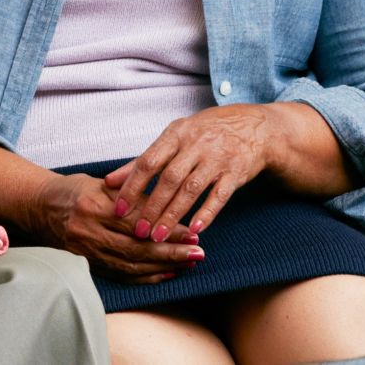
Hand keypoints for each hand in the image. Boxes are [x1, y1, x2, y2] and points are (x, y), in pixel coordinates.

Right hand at [31, 172, 200, 282]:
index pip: (137, 222)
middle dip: (172, 252)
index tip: (192, 231)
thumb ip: (131, 194)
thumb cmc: (72, 190)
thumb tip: (168, 206)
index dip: (166, 228)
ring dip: (164, 267)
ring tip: (189, 263)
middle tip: (199, 252)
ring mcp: (86, 252)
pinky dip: (146, 277)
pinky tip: (167, 274)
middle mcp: (88, 232)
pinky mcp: (86, 264)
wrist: (38, 206)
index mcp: (92, 207)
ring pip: (131, 266)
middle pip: (137, 248)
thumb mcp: (100, 184)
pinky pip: (121, 275)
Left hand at [106, 104, 271, 240]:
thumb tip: (110, 181)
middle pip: (169, 179)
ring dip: (173, 215)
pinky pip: (220, 196)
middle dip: (152, 207)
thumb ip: (143, 160)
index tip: (118, 208)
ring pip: (191, 190)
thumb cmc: (204, 133)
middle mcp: (195, 146)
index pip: (147, 162)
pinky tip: (195, 229)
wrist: (254, 127)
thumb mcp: (173, 137)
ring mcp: (217, 159)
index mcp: (175, 135)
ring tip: (158, 237)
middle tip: (138, 231)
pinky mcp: (236, 173)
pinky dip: (207, 213)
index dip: (131, 186)